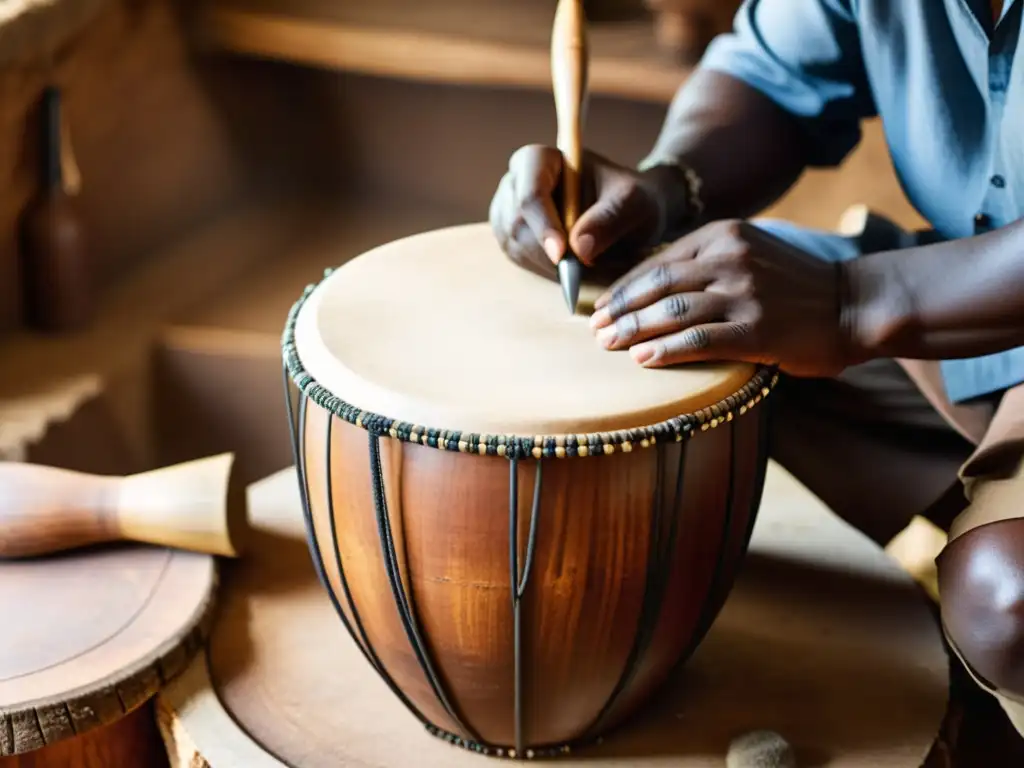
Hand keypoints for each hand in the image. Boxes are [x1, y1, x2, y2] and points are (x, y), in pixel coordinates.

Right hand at [488, 145, 663, 282]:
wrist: (628, 212)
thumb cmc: (630, 198)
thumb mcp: (633, 201)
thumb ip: (610, 218)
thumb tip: (579, 248)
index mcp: (538, 159)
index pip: (529, 193)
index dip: (543, 225)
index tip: (562, 254)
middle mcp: (515, 184)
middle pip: (519, 226)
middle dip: (553, 254)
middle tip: (593, 268)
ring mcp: (508, 212)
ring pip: (520, 249)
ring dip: (555, 267)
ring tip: (594, 265)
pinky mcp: (512, 239)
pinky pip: (524, 262)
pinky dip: (552, 272)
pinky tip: (578, 268)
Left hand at [589, 220, 854, 376]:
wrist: (855, 304)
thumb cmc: (797, 287)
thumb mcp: (750, 254)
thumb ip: (707, 263)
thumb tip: (652, 288)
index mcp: (724, 234)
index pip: (657, 261)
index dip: (624, 287)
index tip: (602, 307)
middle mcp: (730, 257)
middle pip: (656, 285)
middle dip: (619, 309)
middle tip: (594, 330)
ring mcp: (744, 293)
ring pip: (670, 312)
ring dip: (632, 330)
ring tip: (608, 345)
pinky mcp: (756, 330)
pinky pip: (697, 340)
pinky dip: (665, 351)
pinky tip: (643, 360)